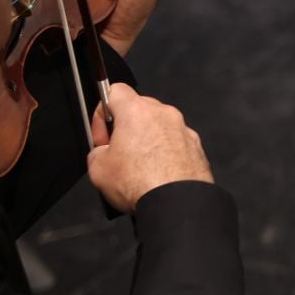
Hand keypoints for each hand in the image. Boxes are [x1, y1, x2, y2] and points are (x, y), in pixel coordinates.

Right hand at [86, 82, 212, 212]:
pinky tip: (158, 174)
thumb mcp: (97, 167)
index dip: (102, 112)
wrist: (176, 204)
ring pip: (159, 127)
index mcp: (137, 111)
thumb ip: (98, 150)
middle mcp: (164, 115)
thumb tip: (103, 152)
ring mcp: (184, 130)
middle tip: (117, 153)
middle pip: (139, 110)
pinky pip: (176, 144)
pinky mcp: (197, 148)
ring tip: (139, 168)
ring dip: (147, 141)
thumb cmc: (140, 184)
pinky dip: (166, 154)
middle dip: (125, 128)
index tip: (102, 134)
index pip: (114, 91)